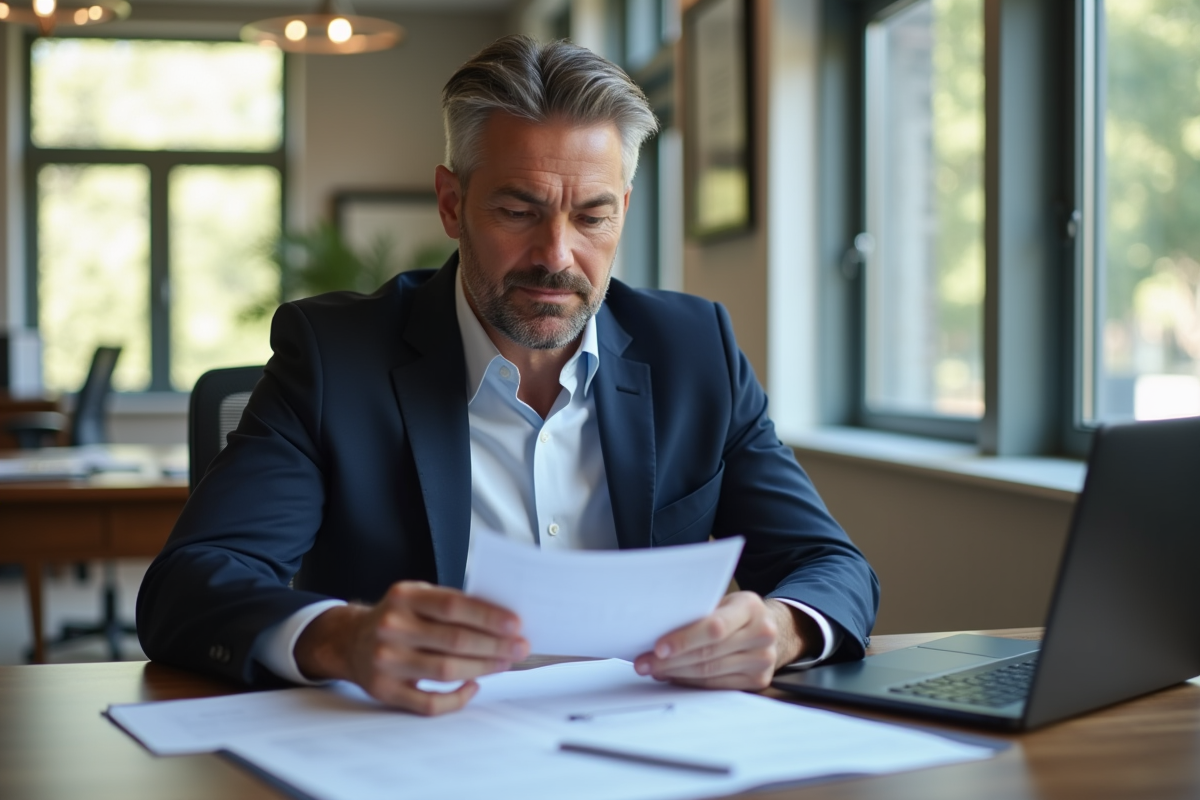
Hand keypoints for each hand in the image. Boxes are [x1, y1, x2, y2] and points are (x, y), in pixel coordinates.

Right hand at [294, 581, 528, 714]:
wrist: (349, 640)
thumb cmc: (397, 617)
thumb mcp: (417, 596)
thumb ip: (450, 604)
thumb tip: (501, 620)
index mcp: (403, 597)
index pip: (453, 606)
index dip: (488, 617)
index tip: (515, 624)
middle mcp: (391, 628)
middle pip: (454, 640)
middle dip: (494, 645)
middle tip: (520, 647)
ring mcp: (386, 662)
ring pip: (445, 671)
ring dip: (483, 668)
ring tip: (504, 663)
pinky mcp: (384, 691)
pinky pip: (429, 702)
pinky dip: (456, 697)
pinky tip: (473, 685)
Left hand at [632, 592, 812, 689]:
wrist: (767, 627)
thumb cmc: (734, 612)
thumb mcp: (723, 601)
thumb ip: (698, 610)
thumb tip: (656, 626)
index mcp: (751, 606)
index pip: (715, 627)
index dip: (684, 639)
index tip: (658, 647)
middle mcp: (762, 633)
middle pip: (709, 653)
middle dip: (671, 660)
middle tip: (645, 663)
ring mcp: (763, 660)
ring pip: (710, 672)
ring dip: (676, 673)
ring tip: (653, 670)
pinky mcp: (758, 680)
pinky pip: (716, 685)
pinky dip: (691, 682)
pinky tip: (673, 676)